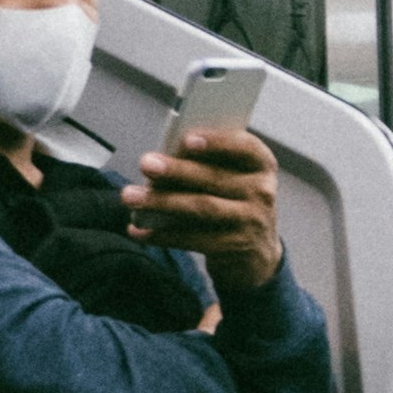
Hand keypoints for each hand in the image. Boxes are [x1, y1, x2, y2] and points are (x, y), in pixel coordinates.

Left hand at [125, 123, 284, 293]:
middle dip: (176, 171)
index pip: (245, 147)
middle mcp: (262, 191)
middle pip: (214, 178)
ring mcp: (252, 221)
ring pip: (202, 208)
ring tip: (130, 196)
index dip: (217, 142)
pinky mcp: (236, 247)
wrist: (257, 252)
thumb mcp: (232, 179)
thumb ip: (209, 166)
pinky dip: (162, 235)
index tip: (187, 139)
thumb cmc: (233, 202)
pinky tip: (137, 231)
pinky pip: (195, 239)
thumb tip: (163, 162)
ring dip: (162, 202)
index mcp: (261, 165)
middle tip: (145, 163)